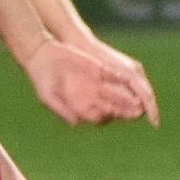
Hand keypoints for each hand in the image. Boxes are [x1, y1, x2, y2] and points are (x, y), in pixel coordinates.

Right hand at [24, 40, 153, 127]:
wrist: (41, 56)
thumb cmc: (42, 80)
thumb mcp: (48, 97)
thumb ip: (62, 110)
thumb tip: (75, 123)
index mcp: (79, 107)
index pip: (99, 117)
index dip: (108, 118)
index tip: (116, 118)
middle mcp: (90, 98)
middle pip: (112, 107)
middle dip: (124, 111)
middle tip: (136, 113)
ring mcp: (96, 84)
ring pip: (116, 94)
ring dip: (127, 98)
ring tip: (138, 101)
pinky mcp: (98, 70)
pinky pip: (113, 76)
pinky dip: (121, 80)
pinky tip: (129, 81)